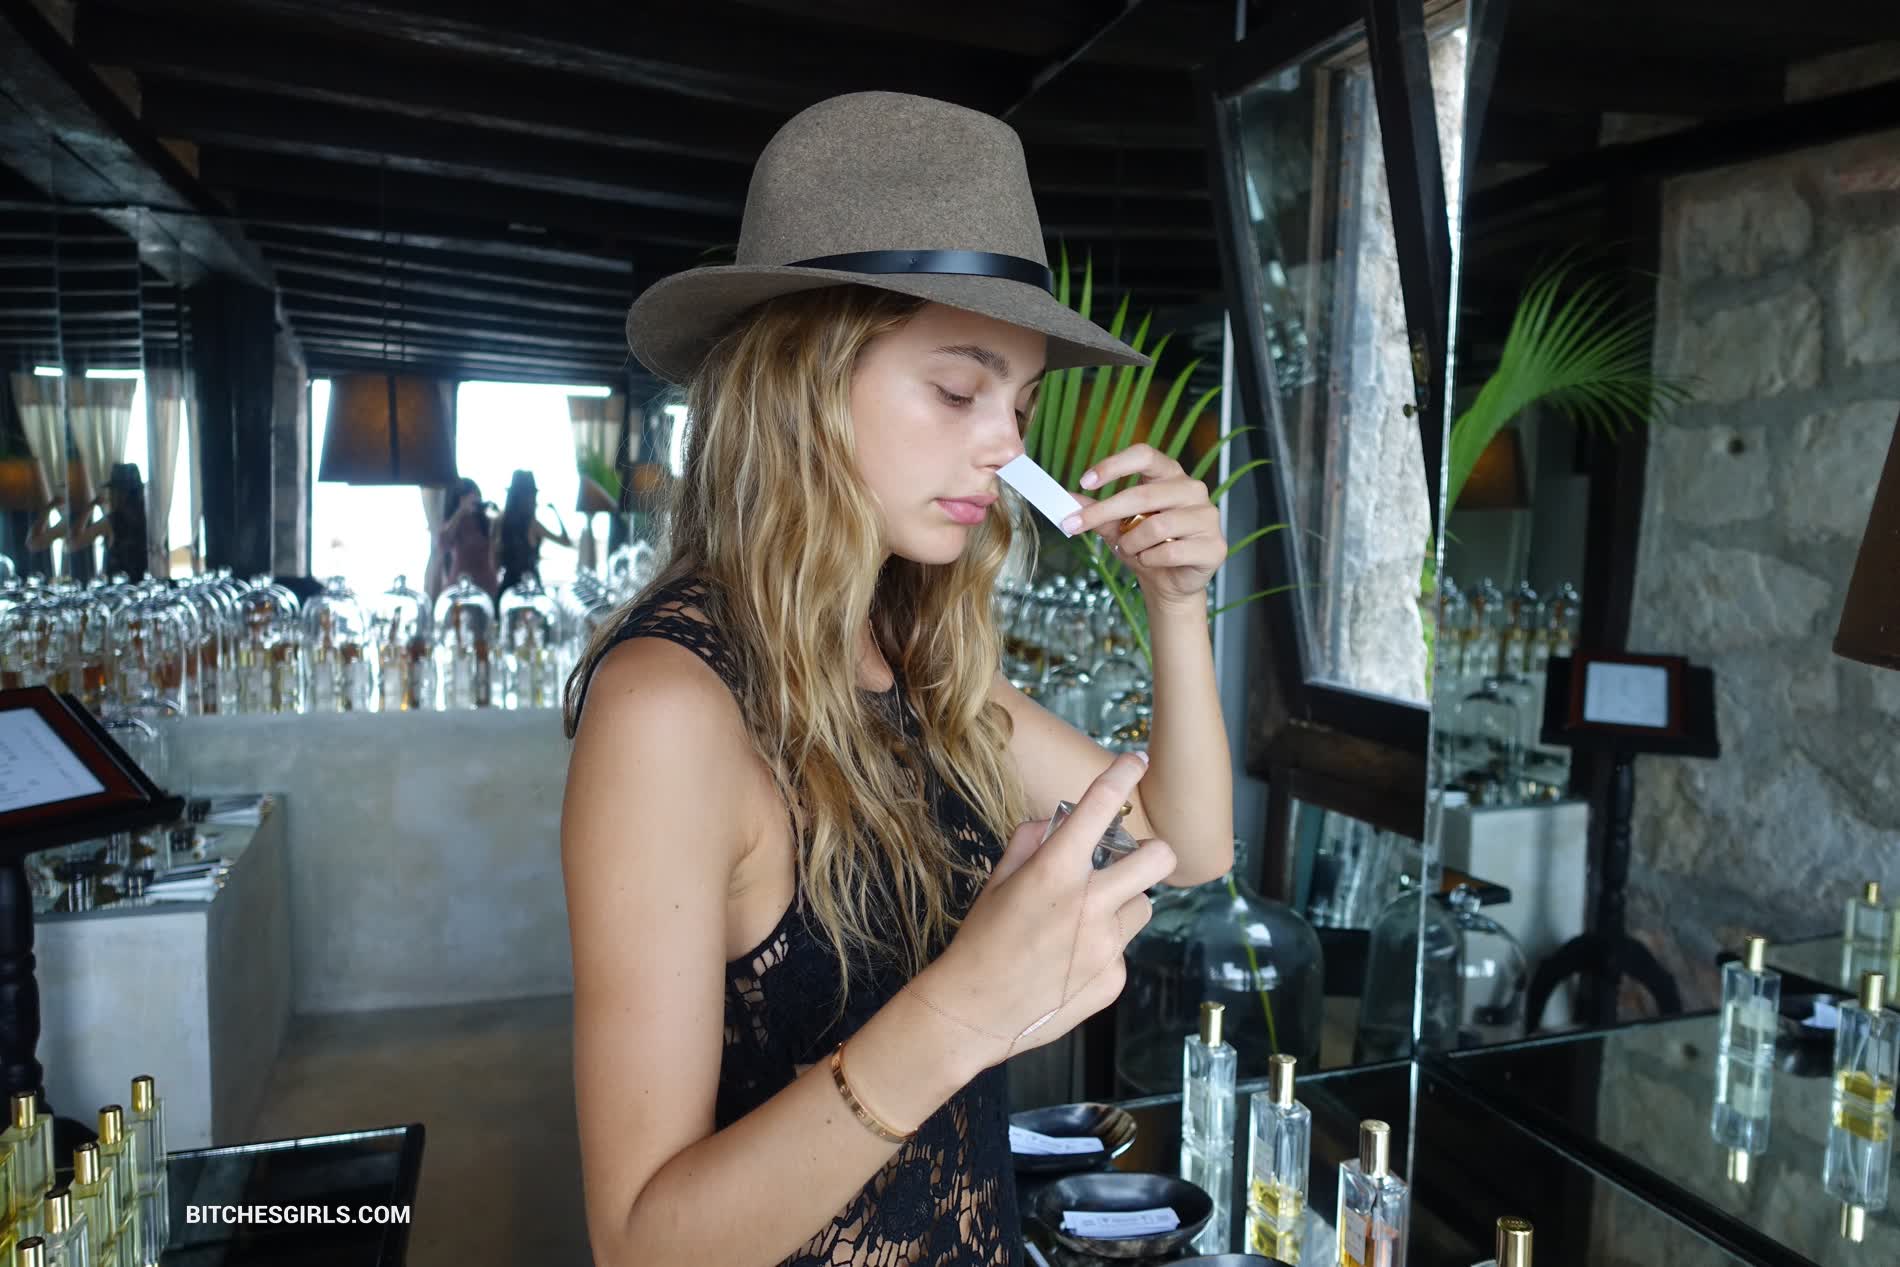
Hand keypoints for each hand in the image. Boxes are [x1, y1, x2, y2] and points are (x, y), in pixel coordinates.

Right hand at [912, 753, 1174, 1071]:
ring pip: (1142, 908)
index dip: (1123, 774)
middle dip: (1151, 854)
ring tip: (1082, 926)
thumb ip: (1030, 843)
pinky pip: (1122, 951)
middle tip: (1129, 863)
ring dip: (1121, 907)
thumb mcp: (997, 882)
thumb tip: (1056, 821)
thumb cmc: (979, 943)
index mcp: (1055, 870)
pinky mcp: (1114, 979)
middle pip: (1159, 859)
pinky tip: (1070, 965)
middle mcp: (1089, 904)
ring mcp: (1106, 945)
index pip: (1100, 806)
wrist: (971, 1013)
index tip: (1135, 761)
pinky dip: (1102, 951)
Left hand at [1059, 444, 1225, 608]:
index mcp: (1170, 475)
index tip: (1085, 481)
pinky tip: (1151, 561)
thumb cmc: (1146, 547)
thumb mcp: (1116, 526)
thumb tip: (1068, 499)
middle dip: (1104, 511)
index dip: (1114, 465)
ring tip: (1130, 549)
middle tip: (1075, 524)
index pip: (1144, 455)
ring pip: (1156, 527)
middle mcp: (1192, 490)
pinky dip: (1151, 560)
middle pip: (1143, 494)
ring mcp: (1207, 517)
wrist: (1170, 583)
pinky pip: (1172, 552)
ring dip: (1132, 543)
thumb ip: (1096, 511)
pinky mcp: (1215, 546)